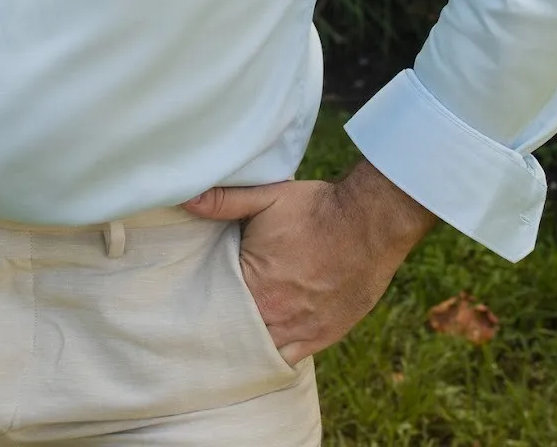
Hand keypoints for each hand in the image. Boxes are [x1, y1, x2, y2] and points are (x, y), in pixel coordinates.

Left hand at [182, 162, 434, 363]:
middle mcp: (274, 313)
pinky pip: (288, 358)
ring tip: (229, 336)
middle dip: (221, 325)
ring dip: (245, 342)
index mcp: (254, 281)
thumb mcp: (267, 197)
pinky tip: (259, 350)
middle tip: (205, 321)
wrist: (369, 222)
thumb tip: (186, 198)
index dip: (204, 300)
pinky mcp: (323, 335)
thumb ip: (225, 202)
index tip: (190, 299)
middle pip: (234, 331)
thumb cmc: (316, 208)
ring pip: (259, 348)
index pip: (214, 303)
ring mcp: (300, 329)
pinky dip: (272, 356)